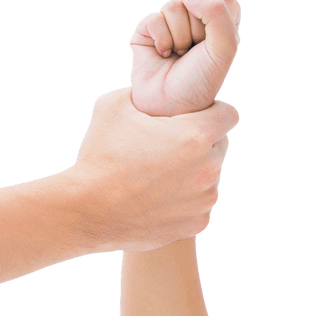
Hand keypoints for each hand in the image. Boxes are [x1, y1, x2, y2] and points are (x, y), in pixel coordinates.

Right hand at [71, 87, 239, 251]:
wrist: (88, 211)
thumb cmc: (100, 156)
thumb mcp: (114, 106)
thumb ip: (144, 94)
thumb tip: (154, 92)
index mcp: (195, 136)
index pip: (228, 115)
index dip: (212, 112)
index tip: (196, 117)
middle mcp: (208, 168)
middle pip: (219, 146)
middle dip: (199, 143)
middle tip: (167, 147)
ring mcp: (205, 199)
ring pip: (210, 176)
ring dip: (192, 172)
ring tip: (157, 175)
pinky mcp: (198, 223)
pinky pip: (199, 204)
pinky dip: (184, 200)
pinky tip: (157, 197)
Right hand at [129, 0, 241, 116]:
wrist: (171, 106)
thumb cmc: (201, 81)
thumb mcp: (224, 48)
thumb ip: (217, 13)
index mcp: (219, 27)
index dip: (219, 17)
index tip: (215, 42)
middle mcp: (195, 24)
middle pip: (197, 0)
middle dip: (197, 30)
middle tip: (194, 54)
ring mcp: (170, 26)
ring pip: (174, 6)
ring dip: (179, 36)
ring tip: (178, 55)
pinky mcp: (148, 31)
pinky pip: (154, 18)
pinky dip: (161, 39)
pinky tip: (163, 55)